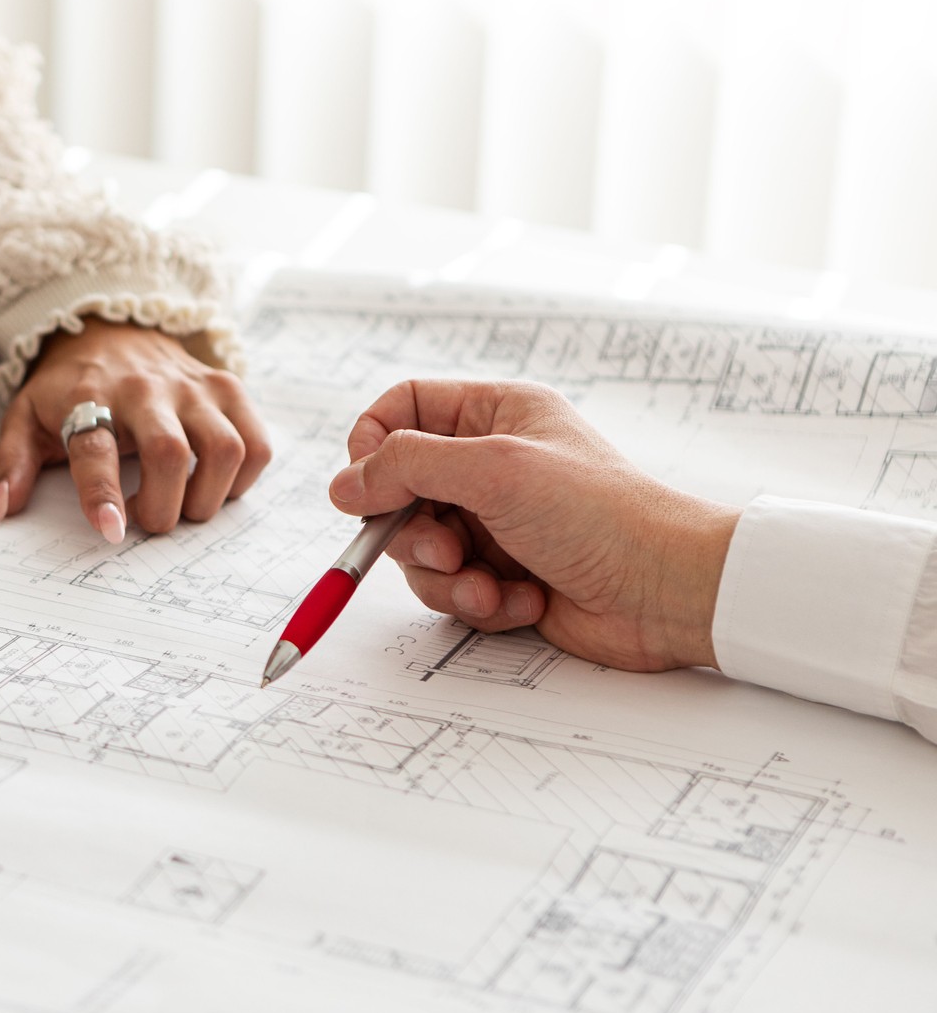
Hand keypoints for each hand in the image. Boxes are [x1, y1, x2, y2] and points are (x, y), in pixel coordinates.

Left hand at [0, 320, 271, 539]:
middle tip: (148, 520)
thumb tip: (5, 508)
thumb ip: (11, 462)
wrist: (110, 327)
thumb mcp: (25, 415)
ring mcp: (193, 387)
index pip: (96, 448)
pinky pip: (256, 443)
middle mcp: (145, 389)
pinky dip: (243, 478)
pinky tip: (214, 484)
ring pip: (224, 451)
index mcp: (89, 396)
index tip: (112, 530)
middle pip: (170, 454)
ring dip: (207, 497)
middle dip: (164, 508)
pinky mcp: (228, 388)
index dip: (104, 495)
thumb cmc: (68, 387)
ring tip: (182, 504)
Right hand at [327, 380, 739, 671]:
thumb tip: (344, 484)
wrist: (668, 592)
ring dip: (445, 577)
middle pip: (398, 490)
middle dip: (411, 532)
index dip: (371, 446)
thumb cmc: (603, 515)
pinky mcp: (501, 575)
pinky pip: (450, 589)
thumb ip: (407, 467)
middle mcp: (491, 464)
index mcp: (495, 414)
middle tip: (443, 549)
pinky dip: (476, 602)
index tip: (367, 487)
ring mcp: (495, 522)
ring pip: (417, 549)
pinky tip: (520, 603)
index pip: (401, 410)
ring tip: (486, 586)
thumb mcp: (495, 470)